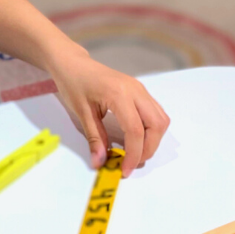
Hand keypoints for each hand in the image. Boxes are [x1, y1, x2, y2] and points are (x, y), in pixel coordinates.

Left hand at [50, 53, 169, 175]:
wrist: (73, 63)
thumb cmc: (73, 84)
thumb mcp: (81, 113)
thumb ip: (94, 138)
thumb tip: (100, 163)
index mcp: (119, 94)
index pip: (136, 130)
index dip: (134, 154)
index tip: (125, 170)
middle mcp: (135, 90)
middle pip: (156, 125)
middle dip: (149, 148)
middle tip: (132, 162)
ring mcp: (140, 89)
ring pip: (161, 118)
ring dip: (153, 139)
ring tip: (136, 152)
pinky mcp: (140, 91)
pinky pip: (156, 112)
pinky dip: (152, 129)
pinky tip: (137, 138)